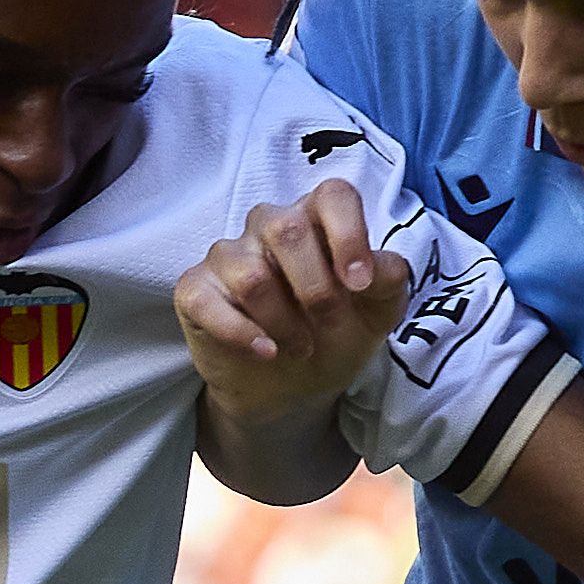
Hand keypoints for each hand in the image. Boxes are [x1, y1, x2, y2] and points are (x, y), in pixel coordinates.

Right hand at [176, 179, 413, 428]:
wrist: (292, 388)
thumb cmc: (333, 334)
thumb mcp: (376, 312)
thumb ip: (387, 281)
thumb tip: (379, 267)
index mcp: (316, 219)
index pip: (333, 195)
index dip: (348, 234)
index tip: (359, 283)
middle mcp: (268, 226)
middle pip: (287, 230)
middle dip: (316, 289)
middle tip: (330, 324)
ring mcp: (228, 256)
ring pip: (252, 275)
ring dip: (284, 322)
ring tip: (300, 347)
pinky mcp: (196, 291)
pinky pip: (208, 302)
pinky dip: (241, 334)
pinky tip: (265, 353)